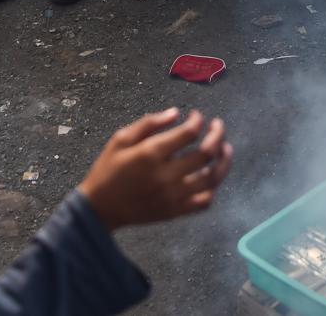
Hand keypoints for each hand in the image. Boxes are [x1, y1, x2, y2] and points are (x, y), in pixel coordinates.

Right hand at [77, 108, 232, 230]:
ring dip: (224, 161)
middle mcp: (166, 175)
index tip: (196, 116)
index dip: (198, 120)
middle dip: (218, 135)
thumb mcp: (120, 139)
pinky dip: (212, 188)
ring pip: (212, 178)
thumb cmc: (108, 169)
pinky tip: (211, 176)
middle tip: (218, 126)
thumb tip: (177, 112)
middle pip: (206, 153)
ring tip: (226, 149)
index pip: (189, 133)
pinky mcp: (175, 212)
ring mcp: (173, 196)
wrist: (99, 209)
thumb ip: (149, 123)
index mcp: (151, 154)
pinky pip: (204, 202)